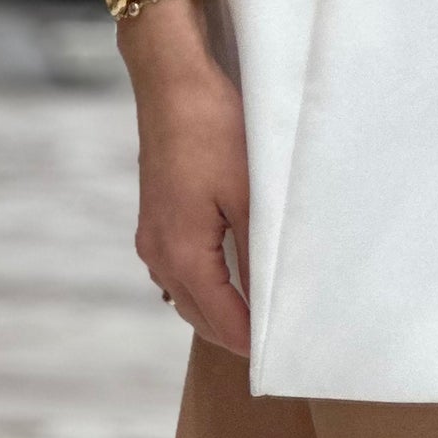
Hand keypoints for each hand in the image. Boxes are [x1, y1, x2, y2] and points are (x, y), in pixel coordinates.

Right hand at [123, 0, 251, 354]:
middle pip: (200, 316)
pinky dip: (205, 283)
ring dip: (219, 308)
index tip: (285, 356)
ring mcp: (152, 236)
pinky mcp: (156, 216)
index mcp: (182, 255)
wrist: (173, 81)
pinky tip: (232, 273)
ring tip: (261, 312)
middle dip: (235, 333)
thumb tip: (273, 300)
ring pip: (187, 294)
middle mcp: (159, 254)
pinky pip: (179, 268)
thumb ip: (259, 252)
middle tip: (278, 341)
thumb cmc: (212, 129)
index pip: (221, 323)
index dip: (253, 344)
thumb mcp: (248, 193)